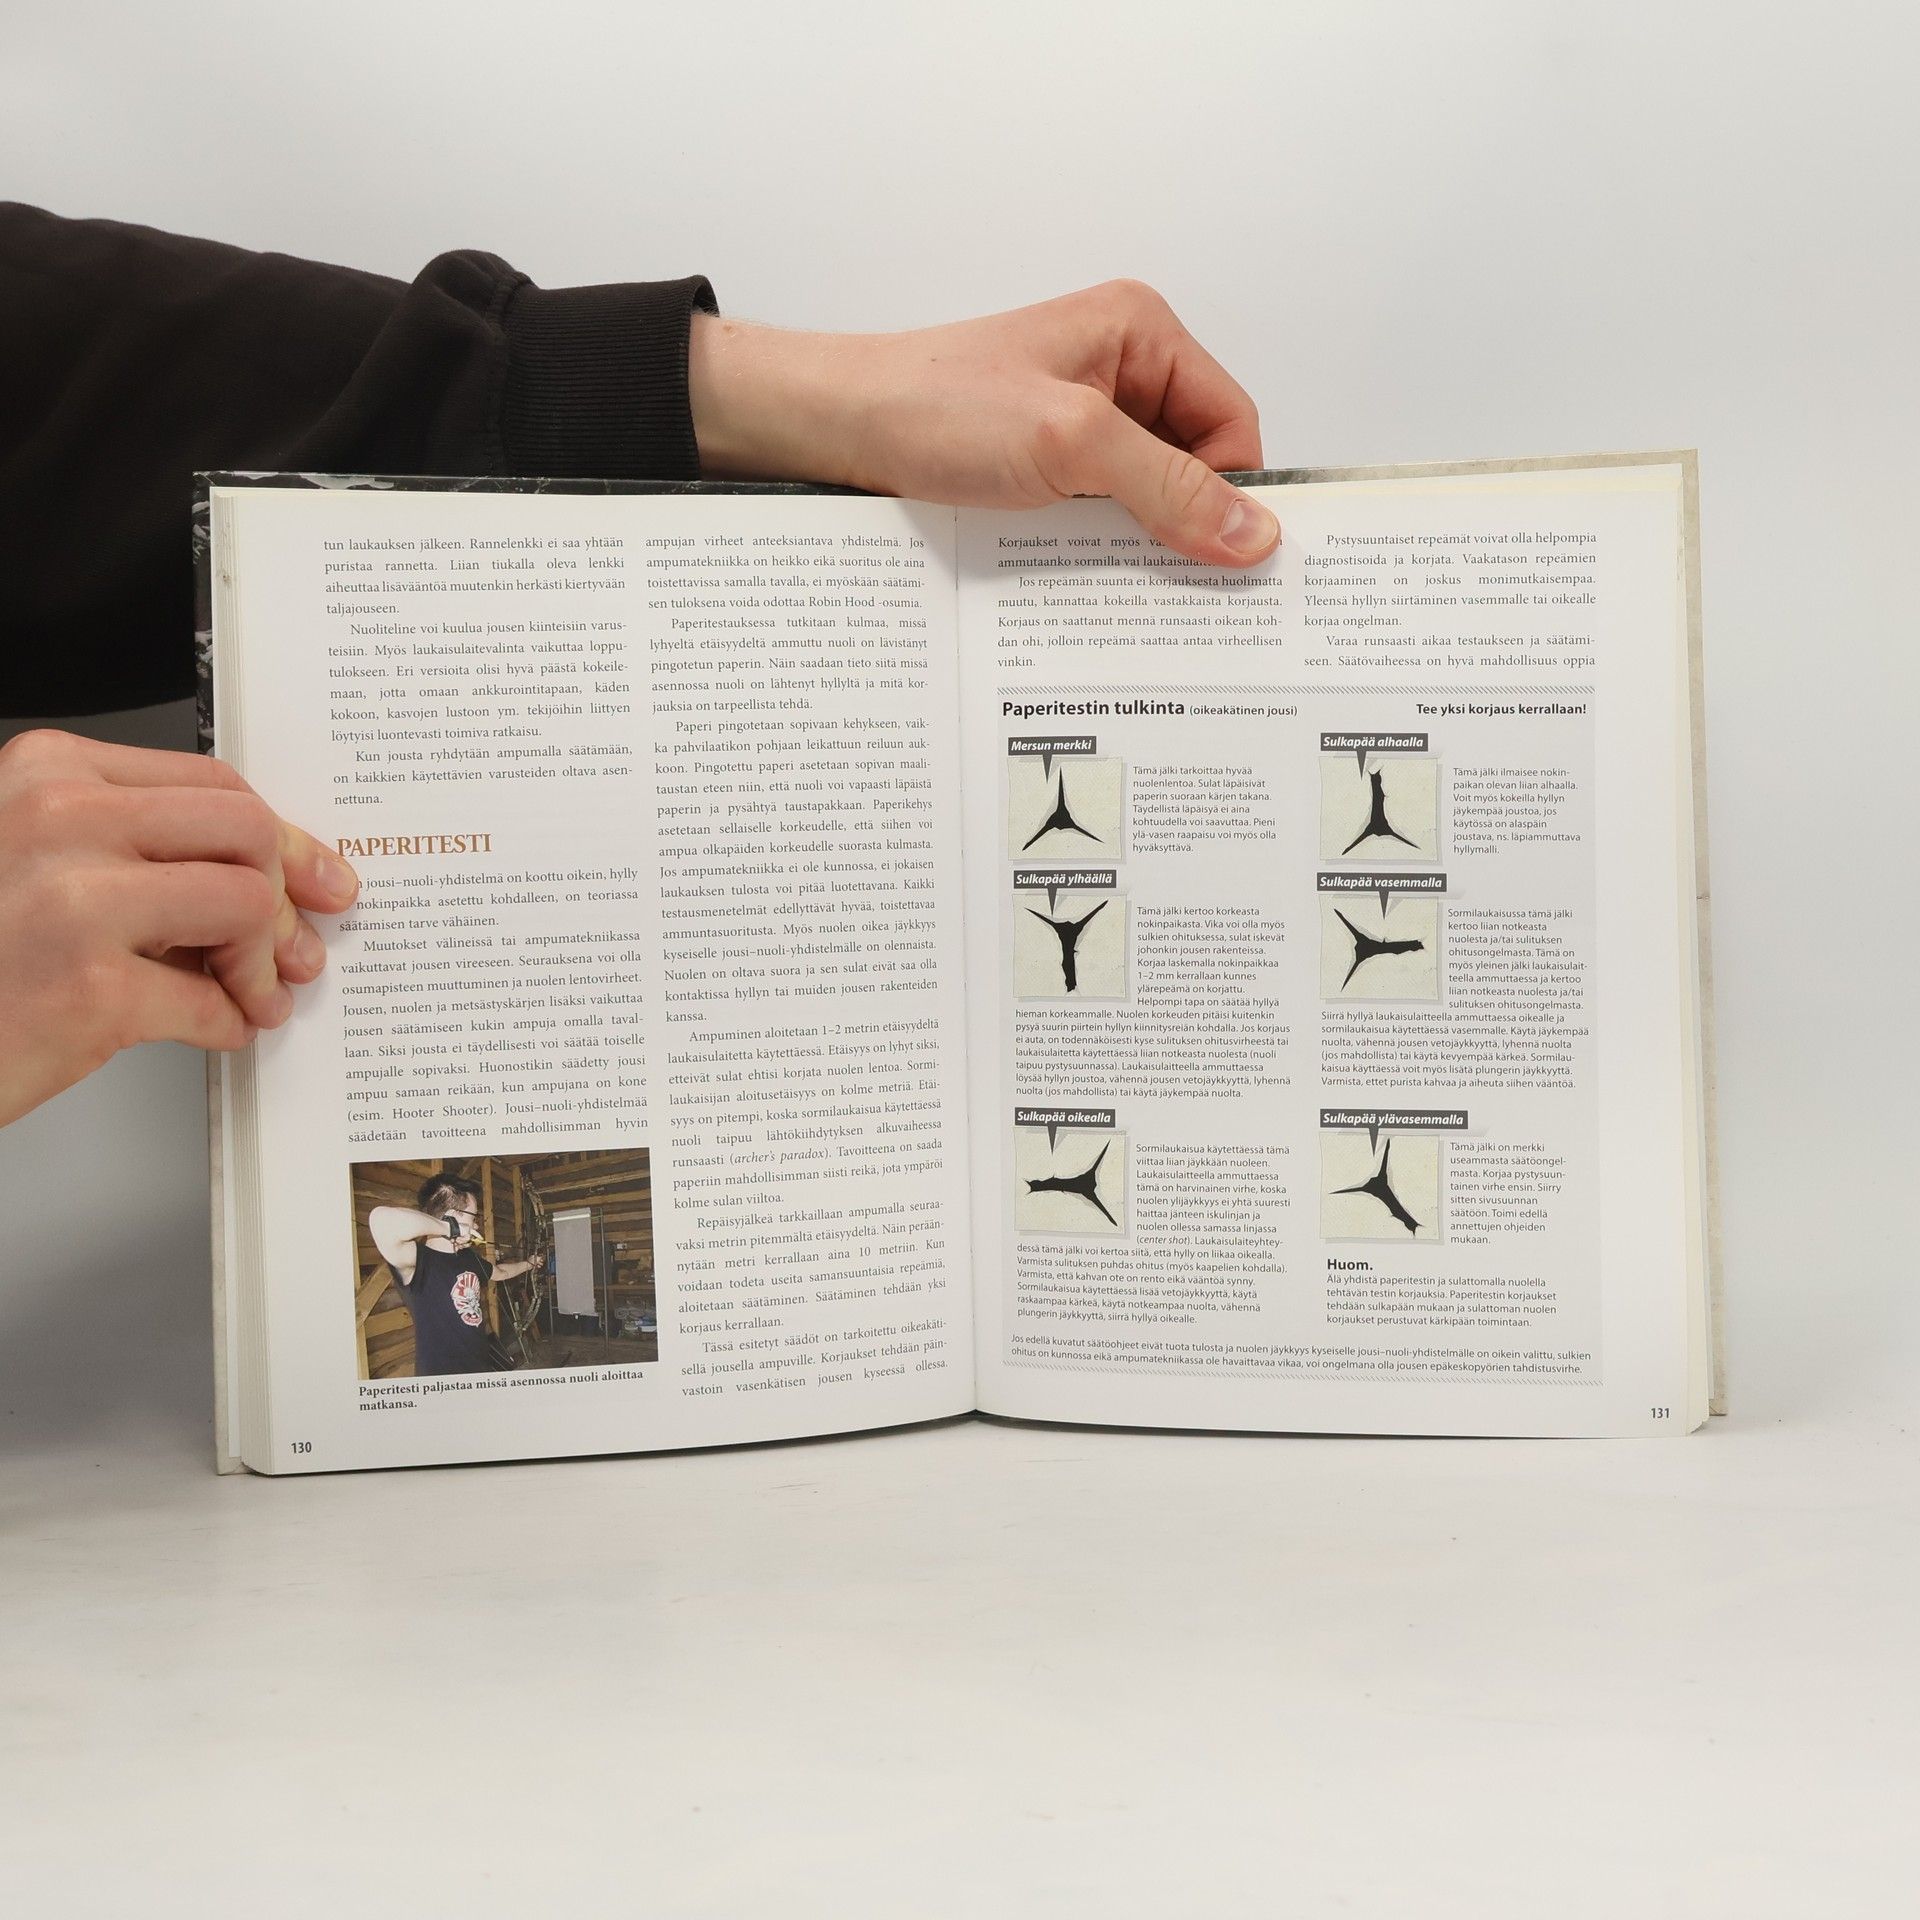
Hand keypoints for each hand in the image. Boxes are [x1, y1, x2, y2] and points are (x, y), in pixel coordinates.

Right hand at [0, 729, 358, 1125]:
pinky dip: (227, 1023)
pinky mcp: (88, 988)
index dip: (280, 838)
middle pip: (244, 831)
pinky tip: (214, 1028)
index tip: (315, 875)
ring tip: (252, 995)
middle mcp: (56, 820)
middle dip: (287, 896)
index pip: (210, 784)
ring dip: (262, 965)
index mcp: (48, 775)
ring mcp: (71, 900)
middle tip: (296, 947)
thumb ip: (140, 850)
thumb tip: (274, 870)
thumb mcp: (41, 864)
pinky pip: (211, 1001)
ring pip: (247, 903)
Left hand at [688, 280, 1279, 565]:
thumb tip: (1254, 533)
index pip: (1233, 421)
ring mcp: (1079, 421)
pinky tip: (1082, 577)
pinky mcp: (1045, 465)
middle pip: (1196, 463)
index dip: (1232, 490)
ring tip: (1120, 582)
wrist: (833, 431)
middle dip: (1188, 522)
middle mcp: (1118, 370)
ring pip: (1147, 497)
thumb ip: (1167, 487)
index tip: (1226, 560)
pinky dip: (1099, 549)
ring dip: (1139, 543)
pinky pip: (1100, 515)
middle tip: (1183, 587)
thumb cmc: (933, 407)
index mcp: (1140, 333)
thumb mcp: (1069, 443)